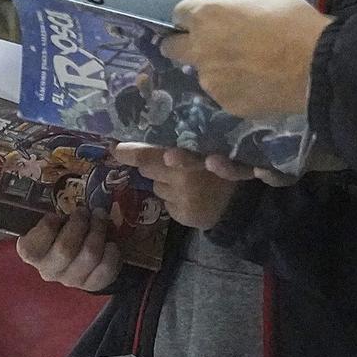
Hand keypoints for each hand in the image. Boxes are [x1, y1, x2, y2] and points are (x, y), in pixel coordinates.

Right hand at [16, 209, 124, 290]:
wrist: (77, 259)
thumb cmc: (60, 232)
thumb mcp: (51, 223)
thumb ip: (53, 215)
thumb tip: (66, 191)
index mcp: (32, 254)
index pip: (31, 247)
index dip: (47, 227)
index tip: (57, 215)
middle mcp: (48, 270)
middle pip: (64, 249)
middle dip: (79, 224)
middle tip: (85, 211)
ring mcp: (70, 280)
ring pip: (88, 255)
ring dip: (98, 231)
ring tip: (100, 218)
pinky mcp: (91, 285)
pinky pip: (105, 269)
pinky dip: (111, 252)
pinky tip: (110, 243)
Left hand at [112, 144, 241, 228]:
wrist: (241, 199)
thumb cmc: (217, 165)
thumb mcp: (200, 145)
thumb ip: (171, 141)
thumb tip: (124, 142)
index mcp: (188, 149)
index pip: (147, 153)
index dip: (129, 151)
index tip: (115, 148)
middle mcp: (184, 173)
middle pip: (146, 168)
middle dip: (153, 164)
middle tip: (172, 161)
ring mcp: (183, 196)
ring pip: (156, 186)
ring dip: (165, 182)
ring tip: (188, 180)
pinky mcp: (183, 214)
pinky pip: (166, 203)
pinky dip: (173, 199)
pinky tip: (190, 196)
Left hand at [164, 0, 330, 120]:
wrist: (316, 69)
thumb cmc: (293, 23)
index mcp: (207, 17)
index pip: (178, 13)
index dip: (193, 14)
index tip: (209, 17)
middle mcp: (200, 50)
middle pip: (172, 47)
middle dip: (184, 43)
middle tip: (214, 42)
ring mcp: (211, 81)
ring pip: (200, 72)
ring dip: (213, 66)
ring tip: (246, 64)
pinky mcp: (225, 104)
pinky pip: (221, 91)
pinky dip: (232, 86)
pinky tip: (256, 81)